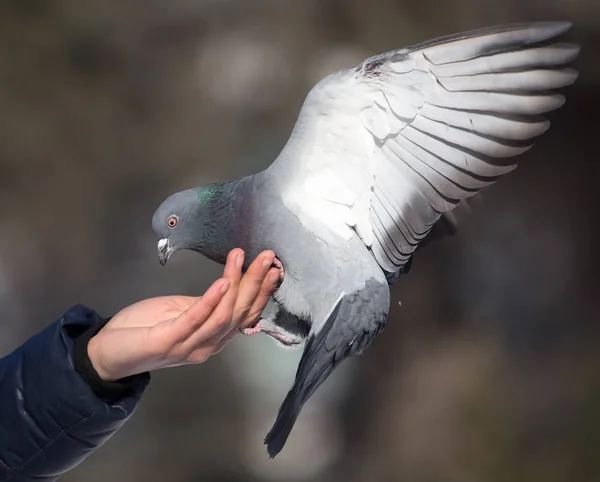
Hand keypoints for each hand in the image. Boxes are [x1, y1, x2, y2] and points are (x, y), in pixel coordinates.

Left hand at [87, 249, 279, 380]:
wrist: (107, 354)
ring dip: (238, 284)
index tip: (274, 267)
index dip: (262, 292)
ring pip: (224, 315)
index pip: (247, 314)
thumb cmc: (144, 329)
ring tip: (244, 258)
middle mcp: (209, 344)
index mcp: (213, 337)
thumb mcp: (181, 313)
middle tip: (268, 256)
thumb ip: (205, 306)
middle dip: (257, 282)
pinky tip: (223, 281)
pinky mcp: (169, 341)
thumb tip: (228, 287)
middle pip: (241, 312)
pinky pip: (196, 319)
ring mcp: (190, 345)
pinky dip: (211, 300)